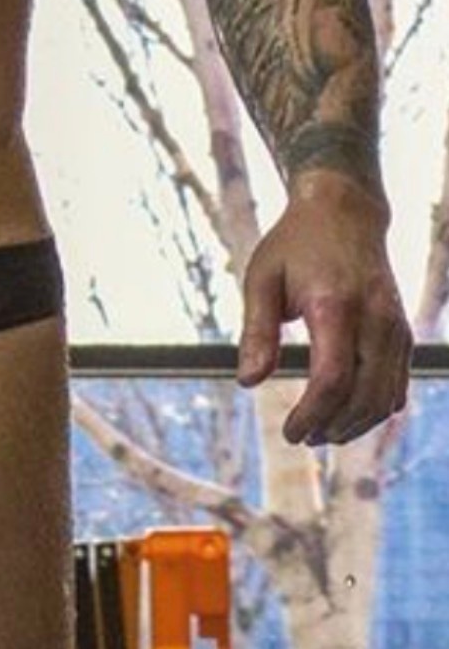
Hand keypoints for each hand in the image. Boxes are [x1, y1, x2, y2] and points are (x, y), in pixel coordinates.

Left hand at [237, 169, 411, 444]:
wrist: (343, 210)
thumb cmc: (295, 243)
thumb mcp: (262, 278)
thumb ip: (256, 331)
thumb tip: (247, 382)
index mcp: (334, 305)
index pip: (332, 379)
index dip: (312, 414)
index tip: (291, 432)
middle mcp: (374, 319)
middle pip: (363, 396)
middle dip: (334, 427)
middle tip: (303, 438)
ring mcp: (394, 327)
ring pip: (386, 397)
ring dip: (357, 425)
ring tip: (323, 432)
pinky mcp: (402, 332)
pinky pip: (398, 385)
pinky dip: (376, 409)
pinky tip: (349, 416)